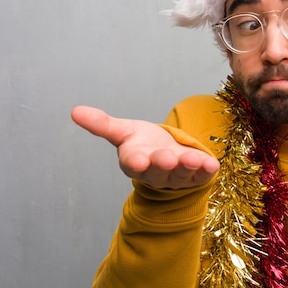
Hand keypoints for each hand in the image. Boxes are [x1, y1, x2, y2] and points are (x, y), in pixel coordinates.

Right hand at [71, 105, 219, 188]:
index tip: (138, 161)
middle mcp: (155, 172)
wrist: (168, 156)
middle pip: (158, 171)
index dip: (136, 163)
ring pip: (181, 174)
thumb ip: (102, 124)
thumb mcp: (124, 131)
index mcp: (135, 162)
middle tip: (167, 158)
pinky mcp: (196, 176)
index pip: (133, 164)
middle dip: (163, 165)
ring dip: (187, 167)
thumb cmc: (143, 143)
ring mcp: (176, 177)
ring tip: (193, 159)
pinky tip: (212, 164)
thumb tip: (75, 111)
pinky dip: (206, 170)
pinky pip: (201, 175)